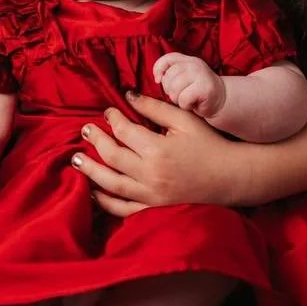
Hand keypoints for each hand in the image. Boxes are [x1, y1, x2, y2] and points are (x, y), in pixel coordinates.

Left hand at [72, 91, 240, 215]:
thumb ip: (155, 108)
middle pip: (112, 156)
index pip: (124, 131)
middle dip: (96, 141)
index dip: (112, 118)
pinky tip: (93, 193)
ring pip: (111, 183)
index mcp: (158, 149)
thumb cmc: (209, 144)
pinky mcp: (154, 208)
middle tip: (85, 130)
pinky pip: (124, 209)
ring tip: (75, 160)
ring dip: (90, 171)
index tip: (108, 111)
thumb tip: (128, 96)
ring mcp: (151, 195)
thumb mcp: (184, 120)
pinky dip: (106, 203)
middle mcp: (150, 174)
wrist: (231, 176)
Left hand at [153, 52, 225, 119]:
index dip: (158, 69)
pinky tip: (193, 104)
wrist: (222, 100)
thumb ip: (171, 74)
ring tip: (187, 99)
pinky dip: (185, 105)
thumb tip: (157, 79)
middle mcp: (194, 64)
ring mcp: (201, 75)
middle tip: (180, 94)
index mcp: (188, 60)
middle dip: (169, 90)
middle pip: (169, 76)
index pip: (167, 58)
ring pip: (174, 88)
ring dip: (177, 99)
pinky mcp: (205, 88)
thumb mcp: (184, 78)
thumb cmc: (197, 92)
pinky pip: (183, 98)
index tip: (158, 80)